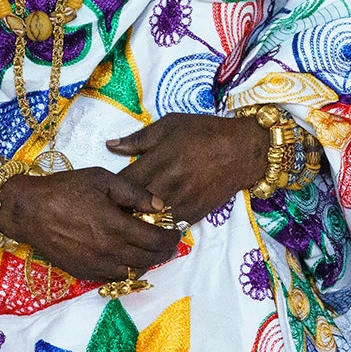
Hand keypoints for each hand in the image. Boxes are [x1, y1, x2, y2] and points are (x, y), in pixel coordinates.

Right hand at [0, 167, 179, 281]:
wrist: (29, 211)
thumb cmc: (65, 190)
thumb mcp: (102, 179)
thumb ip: (135, 193)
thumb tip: (160, 206)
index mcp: (115, 225)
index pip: (155, 240)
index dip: (170, 238)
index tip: (175, 232)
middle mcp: (108, 249)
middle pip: (148, 259)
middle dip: (163, 253)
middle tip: (168, 244)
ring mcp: (95, 264)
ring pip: (132, 272)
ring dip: (146, 263)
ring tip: (150, 251)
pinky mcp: (83, 272)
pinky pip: (113, 278)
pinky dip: (126, 271)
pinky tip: (127, 258)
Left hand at [108, 112, 271, 223]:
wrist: (243, 150)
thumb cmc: (206, 132)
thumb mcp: (171, 124)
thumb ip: (139, 138)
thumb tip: (110, 145)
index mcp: (160, 158)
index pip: (123, 182)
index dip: (111, 189)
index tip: (107, 190)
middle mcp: (169, 182)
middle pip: (133, 205)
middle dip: (120, 208)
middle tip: (111, 209)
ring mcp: (182, 201)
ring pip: (149, 221)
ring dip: (138, 221)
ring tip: (129, 219)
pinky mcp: (195, 214)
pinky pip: (168, 227)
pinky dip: (158, 227)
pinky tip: (152, 223)